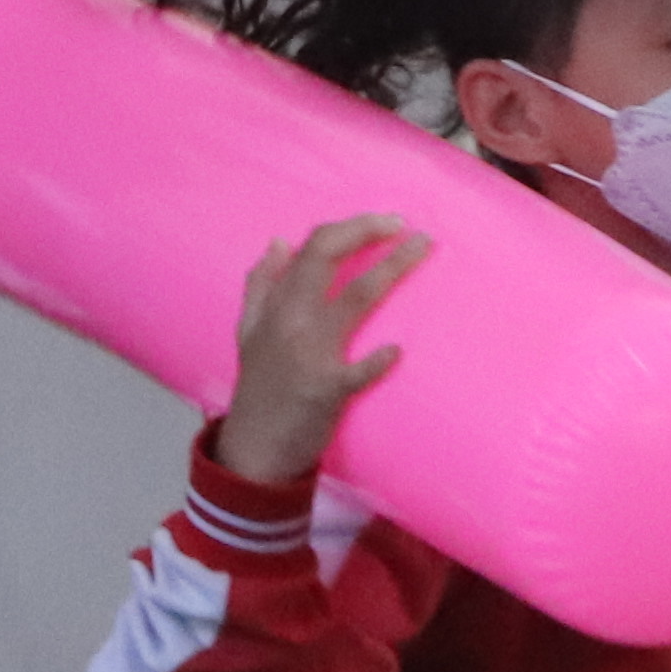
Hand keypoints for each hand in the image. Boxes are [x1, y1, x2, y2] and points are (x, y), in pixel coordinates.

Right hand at [215, 214, 422, 486]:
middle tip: (405, 224)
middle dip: (369, 231)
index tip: (385, 220)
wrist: (254, 451)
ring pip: (355, 297)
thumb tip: (279, 241)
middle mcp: (290, 320)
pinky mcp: (326, 390)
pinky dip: (378, 360)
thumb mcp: (247, 333)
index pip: (312, 247)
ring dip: (392, 268)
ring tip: (422, 247)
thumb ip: (260, 285)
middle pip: (329, 258)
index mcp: (275, 306)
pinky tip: (397, 350)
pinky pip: (358, 371)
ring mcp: (308, 354)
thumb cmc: (259, 390)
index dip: (350, 226)